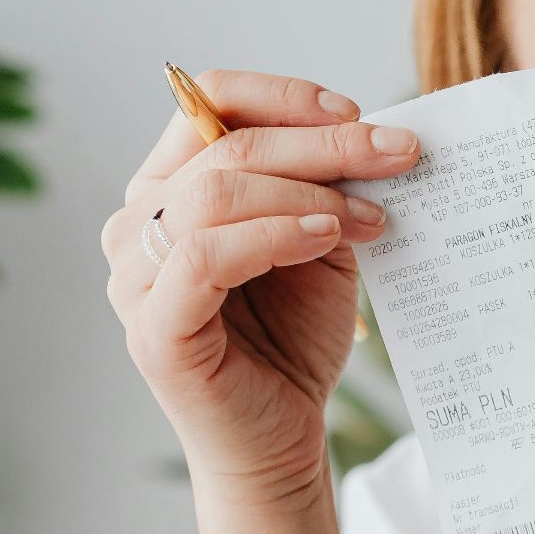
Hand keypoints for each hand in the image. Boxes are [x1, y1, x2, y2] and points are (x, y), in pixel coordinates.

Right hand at [102, 70, 419, 508]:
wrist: (284, 436)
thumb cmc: (296, 335)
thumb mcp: (321, 242)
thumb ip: (327, 187)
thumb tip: (378, 134)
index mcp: (169, 188)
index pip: (207, 102)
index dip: (284, 97)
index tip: (359, 113)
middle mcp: (138, 224)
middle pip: (224, 145)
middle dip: (324, 142)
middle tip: (398, 153)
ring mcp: (135, 277)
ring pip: (214, 192)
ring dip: (308, 191)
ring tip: (370, 214)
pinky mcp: (153, 329)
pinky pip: (205, 256)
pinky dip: (274, 234)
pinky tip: (327, 237)